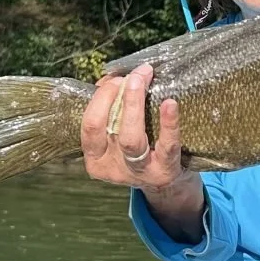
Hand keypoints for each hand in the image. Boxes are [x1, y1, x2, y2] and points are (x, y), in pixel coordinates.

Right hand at [80, 63, 191, 190]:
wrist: (168, 184)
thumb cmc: (141, 150)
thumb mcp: (119, 136)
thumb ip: (112, 109)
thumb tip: (112, 77)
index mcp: (96, 157)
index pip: (89, 125)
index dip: (100, 98)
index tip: (115, 79)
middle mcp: (112, 167)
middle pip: (107, 129)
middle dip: (115, 97)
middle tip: (131, 77)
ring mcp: (138, 172)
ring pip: (131, 139)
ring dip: (134, 105)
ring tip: (143, 80)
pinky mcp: (164, 171)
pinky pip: (166, 146)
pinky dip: (168, 123)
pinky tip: (170, 104)